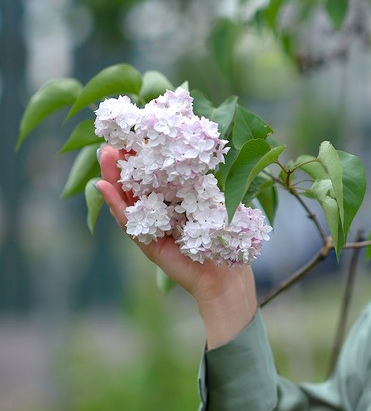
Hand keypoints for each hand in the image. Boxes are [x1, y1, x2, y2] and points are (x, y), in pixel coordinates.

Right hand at [96, 145, 256, 346]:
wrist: (226, 277)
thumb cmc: (225, 240)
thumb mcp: (216, 205)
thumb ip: (205, 184)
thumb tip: (204, 149)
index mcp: (177, 200)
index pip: (157, 174)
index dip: (146, 156)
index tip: (137, 134)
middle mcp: (161, 212)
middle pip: (136, 184)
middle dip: (124, 163)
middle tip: (112, 140)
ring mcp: (151, 227)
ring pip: (126, 200)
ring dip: (113, 178)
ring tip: (104, 157)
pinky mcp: (147, 243)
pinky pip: (128, 222)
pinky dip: (115, 206)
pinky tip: (103, 188)